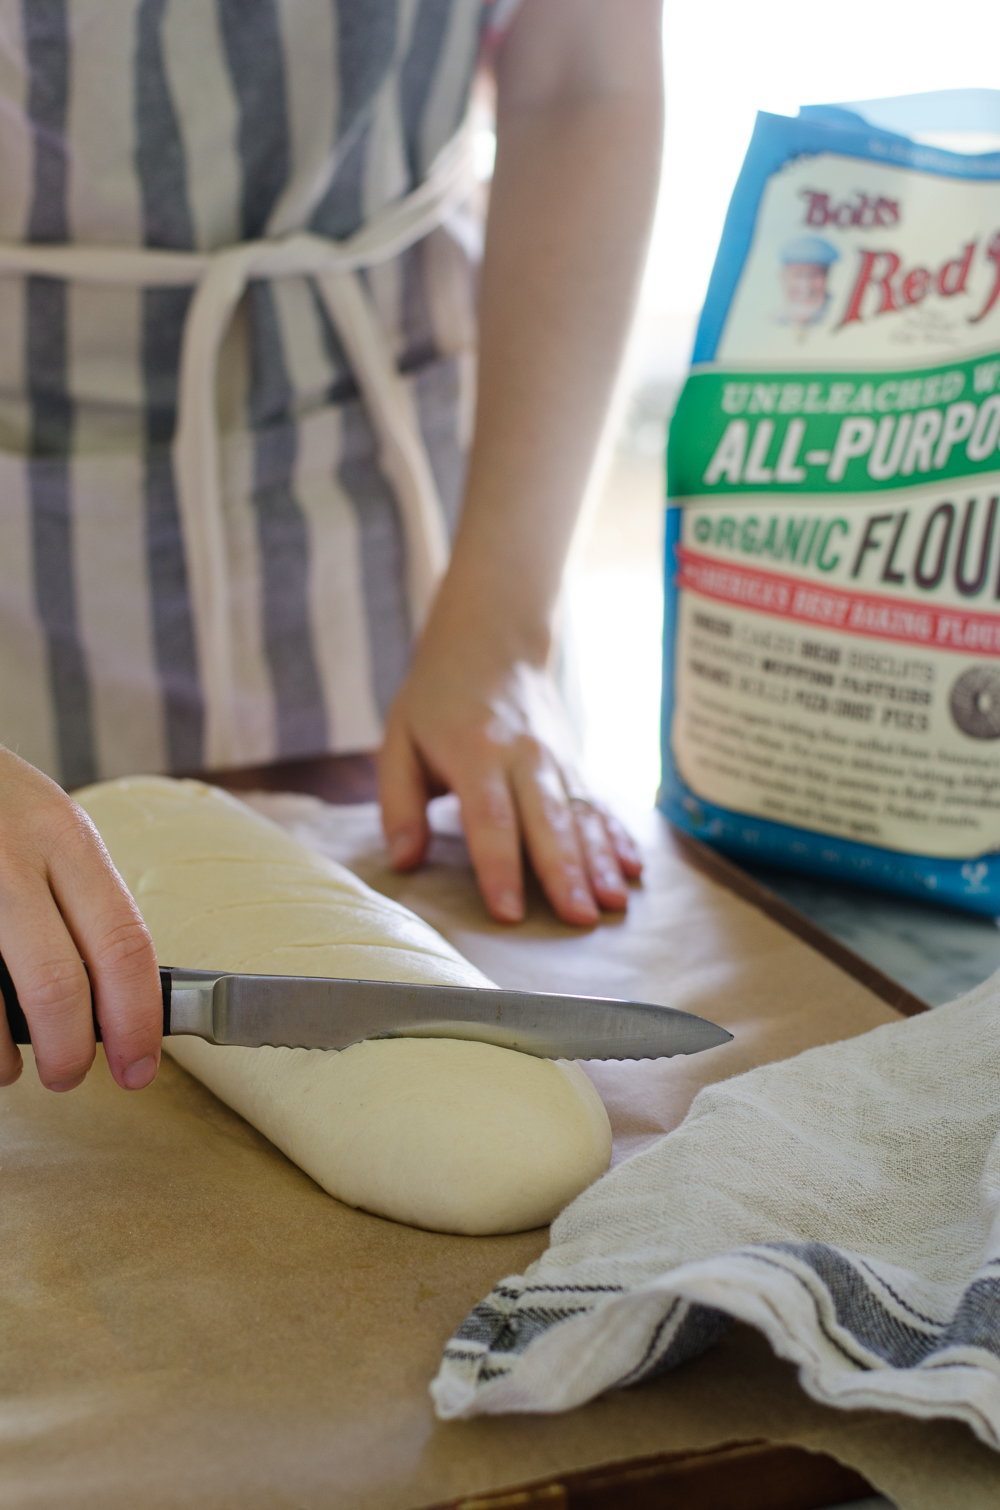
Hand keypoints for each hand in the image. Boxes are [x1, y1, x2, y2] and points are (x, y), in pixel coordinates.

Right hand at [0, 749, 162, 1091]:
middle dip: (71, 1052)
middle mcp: (9, 857)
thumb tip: (118, 994)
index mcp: (63, 835)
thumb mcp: (47, 824)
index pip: (122, 942)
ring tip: (13, 1069)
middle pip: (58, 984)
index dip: (137, 1018)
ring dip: (4, 1060)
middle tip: (71, 1075)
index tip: (141, 1065)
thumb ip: (78, 896)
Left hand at [379, 649, 641, 926]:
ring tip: (613, 905)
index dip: (500, 866)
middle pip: (548, 820)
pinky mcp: (575, 764)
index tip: (509, 911)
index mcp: (475, 750)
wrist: (491, 642)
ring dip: (599, 862)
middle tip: (579, 920)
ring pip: (582, 815)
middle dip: (565, 873)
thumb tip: (403, 862)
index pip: (490, 817)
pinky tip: (634, 871)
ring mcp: (556, 759)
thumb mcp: (398, 740)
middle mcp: (524, 755)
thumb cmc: (436, 700)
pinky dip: (619, 837)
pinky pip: (601, 804)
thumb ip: (398, 804)